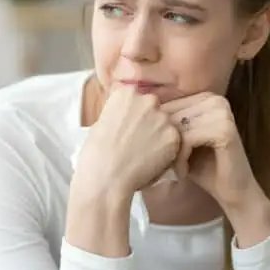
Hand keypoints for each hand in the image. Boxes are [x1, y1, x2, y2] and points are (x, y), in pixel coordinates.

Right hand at [72, 83, 180, 203]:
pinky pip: (173, 141)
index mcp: (126, 93)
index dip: (133, 112)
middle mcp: (147, 100)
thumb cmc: (96, 153)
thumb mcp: (101, 122)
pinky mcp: (174, 135)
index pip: (135, 95)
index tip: (128, 124)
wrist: (107, 177)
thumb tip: (129, 118)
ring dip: (159, 134)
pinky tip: (153, 160)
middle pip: (153, 107)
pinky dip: (167, 150)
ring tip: (146, 153)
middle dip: (149, 120)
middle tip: (139, 139)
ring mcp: (163, 117)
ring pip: (165, 124)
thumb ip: (120, 113)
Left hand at [161, 93, 269, 246]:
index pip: (166, 106)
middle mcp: (214, 99)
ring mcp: (221, 111)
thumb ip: (162, 126)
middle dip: (159, 143)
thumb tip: (127, 115)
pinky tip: (182, 172)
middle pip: (170, 116)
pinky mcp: (224, 129)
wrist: (233, 191)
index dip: (154, 132)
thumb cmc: (201, 167)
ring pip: (176, 127)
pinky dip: (180, 158)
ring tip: (172, 169)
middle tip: (159, 165)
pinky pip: (187, 138)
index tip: (152, 155)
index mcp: (204, 97)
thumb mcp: (178, 142)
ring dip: (169, 153)